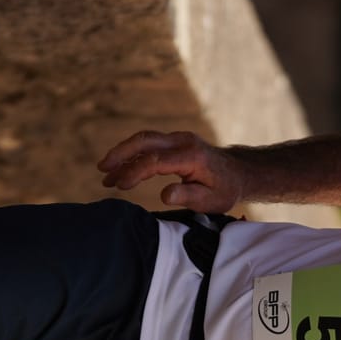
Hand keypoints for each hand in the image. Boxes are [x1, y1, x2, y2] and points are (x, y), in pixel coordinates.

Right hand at [98, 130, 245, 212]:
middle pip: (145, 141)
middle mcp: (183, 141)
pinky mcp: (175, 141)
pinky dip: (132, 153)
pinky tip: (120, 167)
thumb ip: (188, 196)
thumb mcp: (212, 201)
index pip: (156, 161)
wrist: (238, 173)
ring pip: (145, 139)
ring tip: (105, 172)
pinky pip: (150, 143)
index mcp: (192, 157)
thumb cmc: (225, 190)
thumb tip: (165, 195)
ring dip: (123, 152)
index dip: (134, 172)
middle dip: (120, 154)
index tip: (119, 185)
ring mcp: (179, 138)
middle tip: (102, 170)